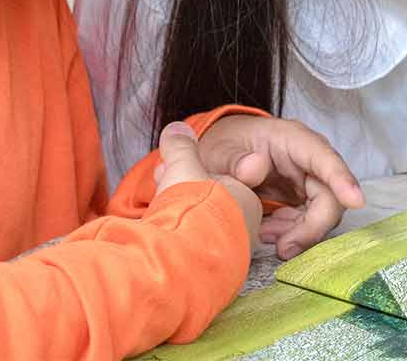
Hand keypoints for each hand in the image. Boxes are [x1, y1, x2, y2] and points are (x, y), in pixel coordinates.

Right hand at [154, 122, 261, 247]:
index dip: (191, 178)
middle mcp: (245, 228)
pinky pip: (198, 255)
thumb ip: (180, 147)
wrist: (187, 257)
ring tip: (160, 222)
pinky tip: (167, 246)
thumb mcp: (184, 166)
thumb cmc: (193, 206)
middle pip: (211, 208)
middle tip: (161, 199)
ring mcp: (233, 255)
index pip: (220, 184)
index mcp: (246, 199)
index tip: (170, 177)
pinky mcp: (217, 278)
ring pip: (204, 232)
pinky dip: (183, 248)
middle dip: (185, 201)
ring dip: (182, 225)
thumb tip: (177, 128)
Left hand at [198, 115, 365, 258]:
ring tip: (266, 235)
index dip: (341, 179)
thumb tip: (254, 168)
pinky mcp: (306, 198)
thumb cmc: (226, 145)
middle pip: (331, 195)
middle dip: (312, 227)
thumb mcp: (220, 150)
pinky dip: (292, 233)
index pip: (324, 158)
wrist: (225, 154)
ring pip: (323, 213)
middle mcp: (310, 159)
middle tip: (284, 248)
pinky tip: (269, 233)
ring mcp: (310, 179)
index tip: (356, 201)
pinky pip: (310, 221)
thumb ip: (234, 159)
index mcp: (293, 139)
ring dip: (300, 233)